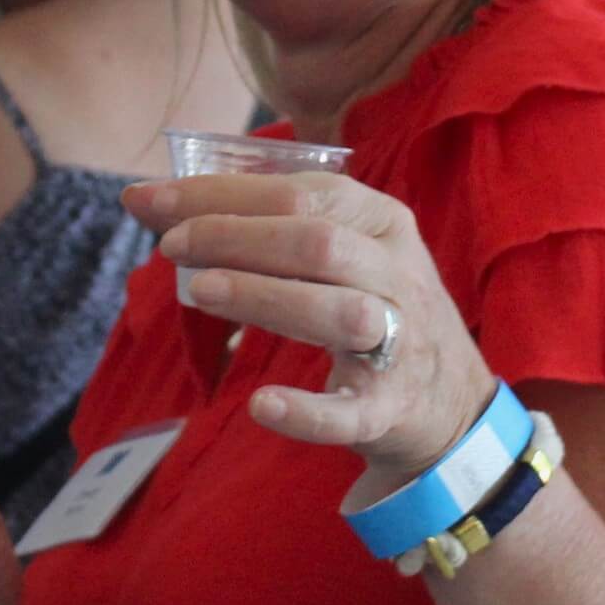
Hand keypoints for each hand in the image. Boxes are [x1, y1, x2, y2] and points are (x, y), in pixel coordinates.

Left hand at [127, 172, 497, 491]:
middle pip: (319, 243)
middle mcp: (398, 275)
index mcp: (383, 224)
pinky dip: (306, 411)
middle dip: (237, 236)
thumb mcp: (343, 254)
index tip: (153, 200)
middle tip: (172, 245)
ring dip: (266, 297)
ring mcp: (401, 343)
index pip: (304, 193)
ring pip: (339, 313)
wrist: (452, 406)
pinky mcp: (389, 409)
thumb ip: (264, 227)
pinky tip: (261, 405)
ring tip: (199, 291)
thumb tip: (152, 201)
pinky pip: (350, 411)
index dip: (223, 192)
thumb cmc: (373, 310)